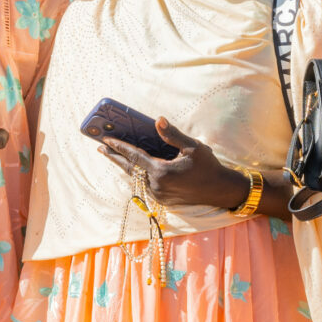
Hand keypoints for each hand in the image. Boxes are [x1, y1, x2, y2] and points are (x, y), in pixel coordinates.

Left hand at [90, 118, 240, 212]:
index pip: (134, 157)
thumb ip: (173, 134)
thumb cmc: (208, 166)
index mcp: (161, 172)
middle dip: (114, 158)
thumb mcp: (193, 147)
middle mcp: (156, 186)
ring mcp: (159, 195)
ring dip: (127, 167)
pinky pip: (145, 186)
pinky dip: (138, 175)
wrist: (220, 191)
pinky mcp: (163, 201)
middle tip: (101, 147)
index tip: (105, 140)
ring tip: (116, 156)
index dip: (119, 147)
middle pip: (129, 169)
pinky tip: (136, 168)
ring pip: (137, 179)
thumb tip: (158, 120)